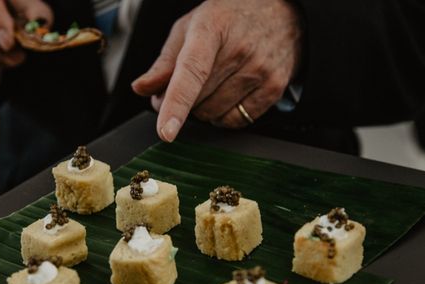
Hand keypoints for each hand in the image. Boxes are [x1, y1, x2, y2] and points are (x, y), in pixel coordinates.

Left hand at [132, 0, 301, 141]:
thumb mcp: (191, 27)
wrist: (282, 9)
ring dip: (205, 109)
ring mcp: (260, 69)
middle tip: (192, 82)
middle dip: (185, 100)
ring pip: (215, 114)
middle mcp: (239, 48)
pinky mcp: (275, 87)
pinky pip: (238, 121)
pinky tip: (229, 95)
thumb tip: (142, 89)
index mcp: (212, 29)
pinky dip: (226, 116)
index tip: (166, 131)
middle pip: (197, 101)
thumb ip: (164, 61)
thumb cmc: (230, 18)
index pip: (190, 73)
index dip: (176, 104)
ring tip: (215, 83)